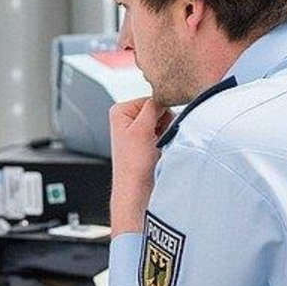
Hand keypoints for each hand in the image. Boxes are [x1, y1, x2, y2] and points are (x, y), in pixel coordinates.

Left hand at [109, 97, 172, 236]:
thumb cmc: (134, 165)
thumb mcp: (142, 129)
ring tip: (155, 148)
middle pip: (159, 109)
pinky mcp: (148, 141)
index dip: (159, 113)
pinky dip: (166, 140)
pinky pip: (165, 132)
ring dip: (166, 133)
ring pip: (165, 121)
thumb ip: (153, 106)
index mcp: (120, 111)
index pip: (152, 99)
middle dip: (163, 123)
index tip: (152, 130)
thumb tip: (165, 94)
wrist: (137, 191)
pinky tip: (158, 151)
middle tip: (154, 141)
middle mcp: (127, 118)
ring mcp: (138, 129)